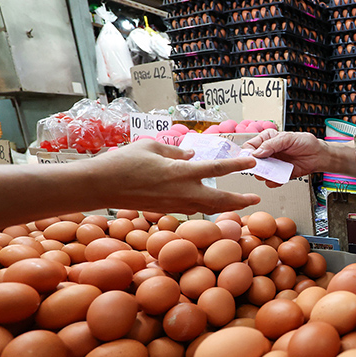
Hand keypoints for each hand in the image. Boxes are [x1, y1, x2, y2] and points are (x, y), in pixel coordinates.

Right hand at [92, 140, 260, 214]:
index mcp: (180, 172)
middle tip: (256, 199)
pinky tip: (210, 204)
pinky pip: (192, 209)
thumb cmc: (122, 162)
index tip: (252, 162)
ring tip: (240, 203)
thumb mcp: (151, 146)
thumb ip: (175, 151)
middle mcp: (181, 192)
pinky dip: (205, 207)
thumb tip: (191, 155)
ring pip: (207, 208)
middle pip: (219, 200)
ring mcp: (174, 204)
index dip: (237, 165)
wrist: (99, 186)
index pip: (217, 168)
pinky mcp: (166, 210)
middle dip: (240, 200)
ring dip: (226, 206)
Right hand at [244, 130, 329, 186]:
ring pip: (260, 173)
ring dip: (265, 174)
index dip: (248, 152)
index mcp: (266, 140)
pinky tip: (280, 176)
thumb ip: (272, 144)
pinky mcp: (279, 175)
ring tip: (273, 170)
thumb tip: (257, 153)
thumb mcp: (288, 138)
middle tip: (262, 166)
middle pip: (252, 162)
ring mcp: (272, 165)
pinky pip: (270, 182)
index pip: (249, 146)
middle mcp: (267, 153)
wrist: (317, 155)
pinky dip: (274, 181)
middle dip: (256, 165)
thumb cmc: (305, 143)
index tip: (252, 157)